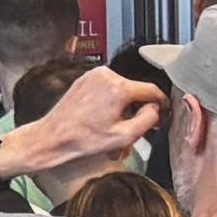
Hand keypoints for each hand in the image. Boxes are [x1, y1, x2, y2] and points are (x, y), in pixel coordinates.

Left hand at [15, 62, 162, 171]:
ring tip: (114, 138)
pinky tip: (104, 126)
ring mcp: (94, 76)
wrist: (51, 138)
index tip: (165, 114)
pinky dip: (110, 108)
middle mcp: (107, 75)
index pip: (152, 91)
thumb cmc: (82, 140)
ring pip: (121, 95)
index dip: (162, 104)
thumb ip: (149, 119)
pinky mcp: (85, 80)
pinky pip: (107, 92)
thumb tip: (156, 108)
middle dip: (135, 116)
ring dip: (122, 115)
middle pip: (135, 94)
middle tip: (134, 136)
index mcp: (119, 87)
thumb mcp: (125, 136)